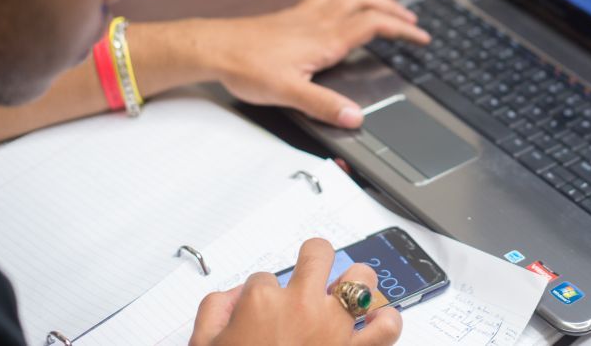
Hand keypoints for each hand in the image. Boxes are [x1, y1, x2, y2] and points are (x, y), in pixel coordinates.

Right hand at [189, 238, 402, 345]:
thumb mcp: (204, 344)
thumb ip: (214, 310)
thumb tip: (233, 296)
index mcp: (262, 302)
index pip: (263, 277)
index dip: (261, 293)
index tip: (260, 311)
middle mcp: (303, 306)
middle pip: (319, 254)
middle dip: (314, 259)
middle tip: (311, 274)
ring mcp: (333, 326)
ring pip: (360, 278)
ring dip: (355, 283)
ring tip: (347, 293)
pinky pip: (386, 328)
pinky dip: (386, 322)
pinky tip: (377, 321)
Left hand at [205, 0, 429, 127]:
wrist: (214, 48)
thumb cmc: (246, 66)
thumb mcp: (289, 93)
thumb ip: (325, 106)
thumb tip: (356, 117)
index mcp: (326, 39)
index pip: (374, 25)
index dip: (402, 29)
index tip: (421, 37)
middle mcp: (319, 21)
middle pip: (366, 1)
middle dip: (393, 8)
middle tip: (411, 19)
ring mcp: (305, 15)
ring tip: (384, 6)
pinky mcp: (291, 16)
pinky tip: (340, 5)